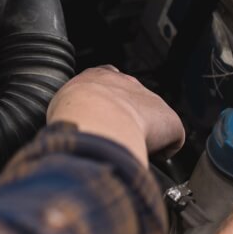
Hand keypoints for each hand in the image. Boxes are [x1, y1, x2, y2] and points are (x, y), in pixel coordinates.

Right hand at [47, 67, 185, 165]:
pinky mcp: (168, 119)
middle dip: (128, 117)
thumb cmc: (74, 114)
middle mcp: (128, 84)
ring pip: (153, 118)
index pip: (108, 80)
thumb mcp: (61, 104)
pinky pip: (172, 138)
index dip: (108, 101)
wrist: (96, 119)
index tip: (103, 115)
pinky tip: (150, 157)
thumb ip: (66, 109)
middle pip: (134, 99)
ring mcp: (149, 100)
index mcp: (100, 76)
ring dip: (145, 134)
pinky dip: (164, 149)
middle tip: (116, 137)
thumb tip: (63, 128)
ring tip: (131, 150)